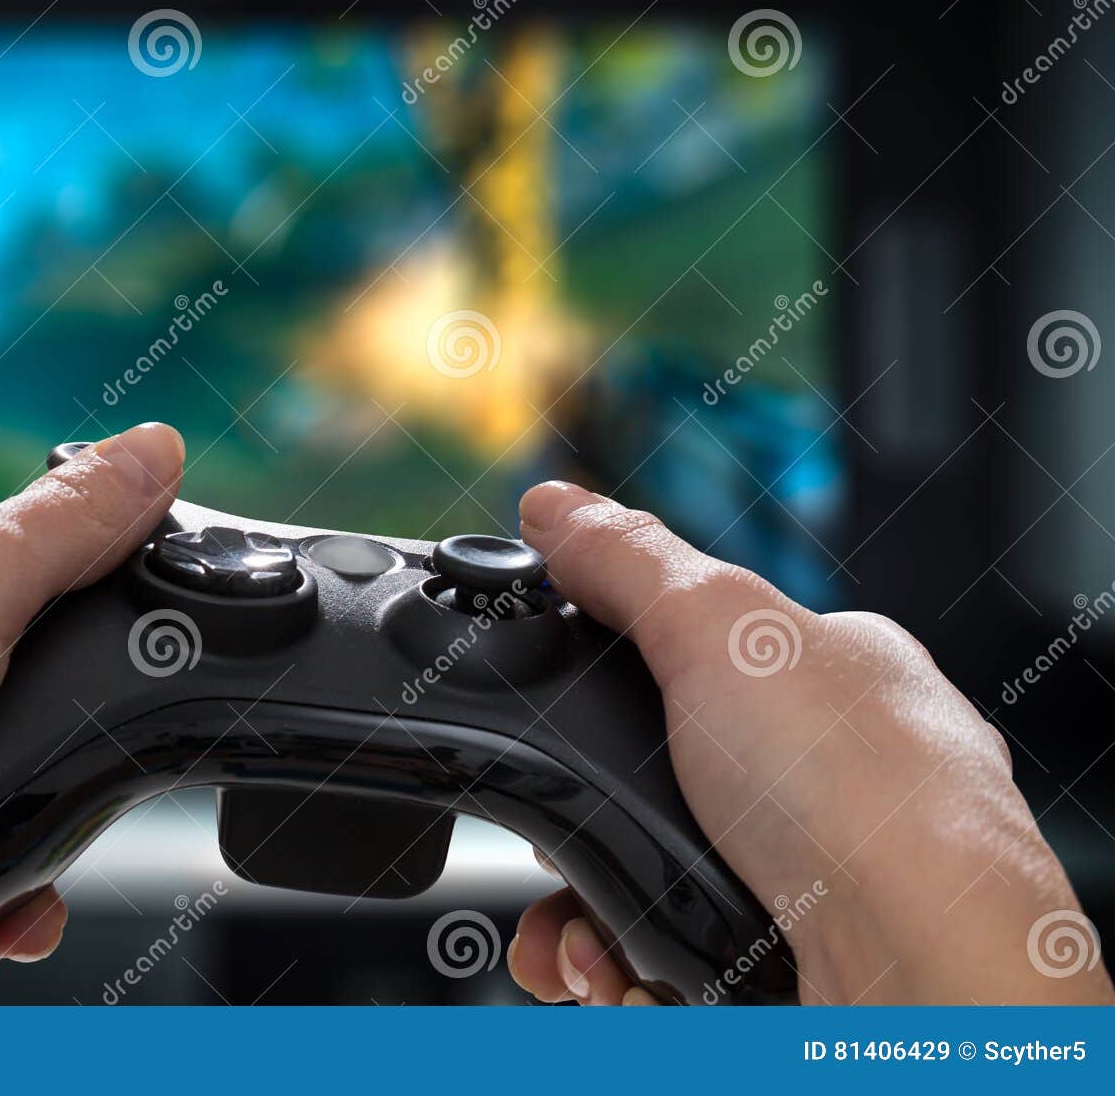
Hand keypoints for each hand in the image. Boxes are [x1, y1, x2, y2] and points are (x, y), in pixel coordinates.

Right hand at [505, 481, 1114, 1005]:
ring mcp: (809, 873)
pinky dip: (618, 962)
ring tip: (576, 929)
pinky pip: (666, 954)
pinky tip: (615, 966)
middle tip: (561, 828)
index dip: (613, 675)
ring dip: (584, 903)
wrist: (920, 970)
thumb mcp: (720, 626)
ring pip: (652, 872)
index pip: (695, 648)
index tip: (558, 703)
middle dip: (584, 813)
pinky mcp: (782, 960)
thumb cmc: (866, 787)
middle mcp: (828, 774)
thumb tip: (554, 504)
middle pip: (655, 774)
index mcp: (831, 673)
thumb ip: (628, 561)